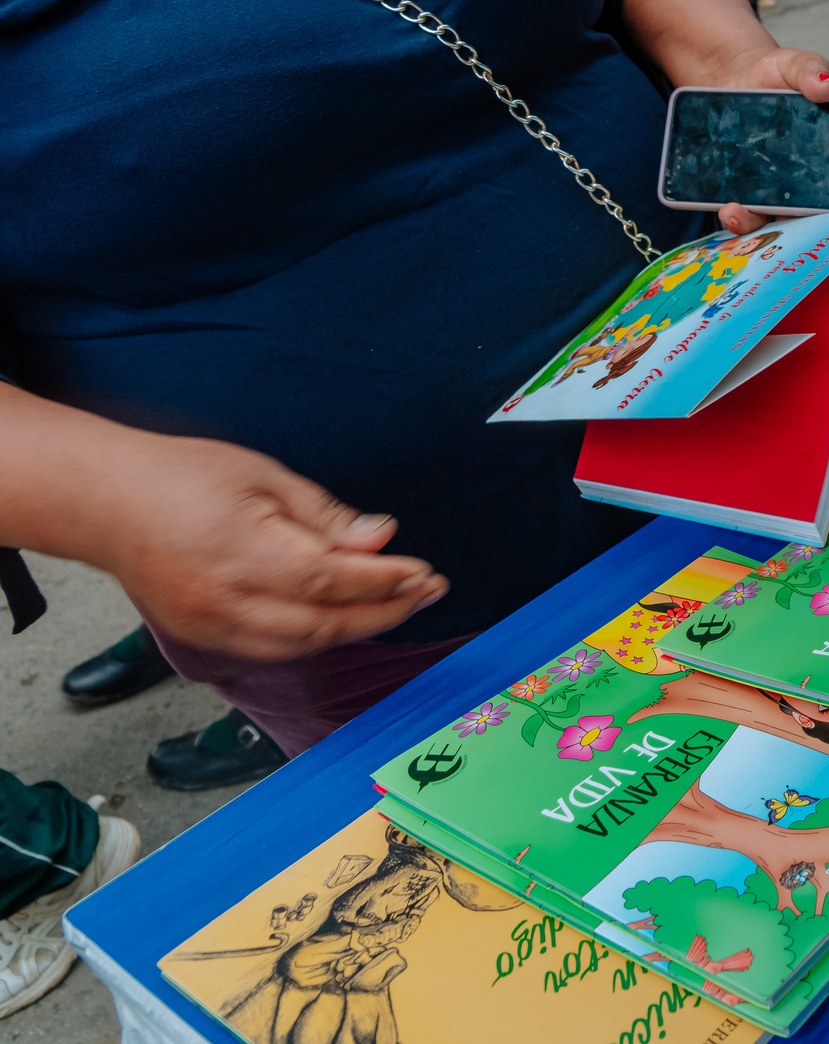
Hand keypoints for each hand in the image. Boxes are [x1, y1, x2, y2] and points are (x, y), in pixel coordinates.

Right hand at [78, 430, 445, 661]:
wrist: (104, 502)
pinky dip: (315, 637)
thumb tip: (382, 539)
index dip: (385, 582)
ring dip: (356, 629)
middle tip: (427, 590)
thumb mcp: (262, 476)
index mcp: (241, 554)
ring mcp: (209, 627)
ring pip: (301, 646)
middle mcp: (224, 602)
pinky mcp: (199, 638)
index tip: (425, 573)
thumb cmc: (182, 476)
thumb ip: (323, 516)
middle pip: (323, 624)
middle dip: (384, 611)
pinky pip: (272, 649)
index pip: (331, 580)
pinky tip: (344, 616)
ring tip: (397, 602)